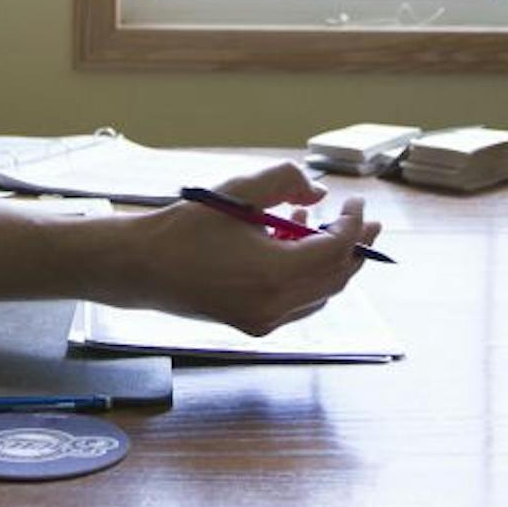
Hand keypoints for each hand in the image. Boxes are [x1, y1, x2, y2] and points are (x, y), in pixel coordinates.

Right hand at [136, 162, 382, 335]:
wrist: (141, 268)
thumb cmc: (184, 228)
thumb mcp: (238, 192)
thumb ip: (286, 181)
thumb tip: (320, 194)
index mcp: (275, 274)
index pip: (336, 249)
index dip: (353, 223)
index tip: (355, 201)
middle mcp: (275, 305)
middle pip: (336, 276)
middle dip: (355, 246)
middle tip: (366, 220)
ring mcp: (265, 320)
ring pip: (320, 293)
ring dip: (329, 259)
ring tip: (316, 223)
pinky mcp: (253, 325)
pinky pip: (299, 303)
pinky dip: (307, 275)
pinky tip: (291, 244)